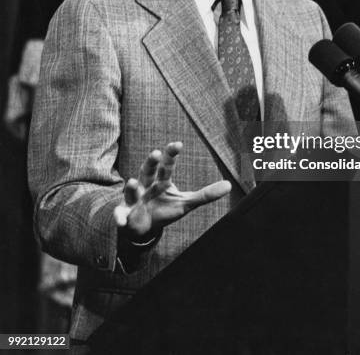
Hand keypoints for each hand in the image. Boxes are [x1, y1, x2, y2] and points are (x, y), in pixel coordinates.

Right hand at [114, 142, 230, 241]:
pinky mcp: (125, 214)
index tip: (177, 144)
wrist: (144, 227)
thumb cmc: (165, 209)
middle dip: (151, 162)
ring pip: (131, 190)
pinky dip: (118, 216)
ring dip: (130, 186)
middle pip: (148, 171)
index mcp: (162, 180)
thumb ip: (206, 195)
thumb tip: (229, 185)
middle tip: (157, 153)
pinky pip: (120, 214)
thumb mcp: (186, 203)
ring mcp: (135, 199)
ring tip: (131, 182)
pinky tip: (119, 219)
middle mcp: (146, 185)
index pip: (167, 165)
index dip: (171, 154)